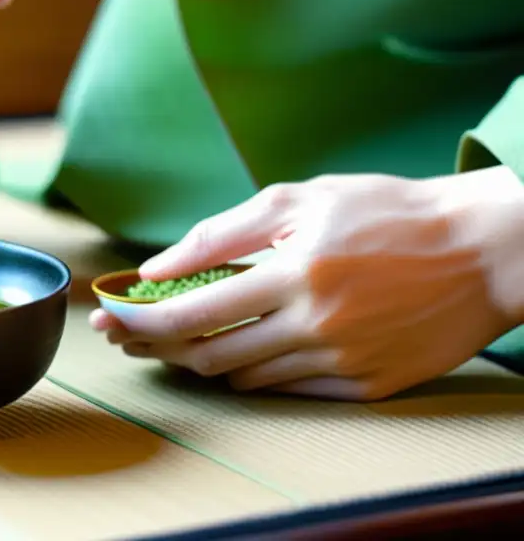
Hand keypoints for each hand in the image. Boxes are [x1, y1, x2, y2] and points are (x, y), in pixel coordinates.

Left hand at [91, 168, 523, 400]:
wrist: (482, 249)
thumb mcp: (301, 199)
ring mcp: (343, 362)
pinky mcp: (367, 386)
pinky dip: (255, 373)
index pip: (193, 314)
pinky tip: (241, 350)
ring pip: (245, 377)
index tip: (108, 320)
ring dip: (203, 360)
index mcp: (295, 273)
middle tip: (129, 336)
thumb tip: (156, 268)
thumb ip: (222, 234)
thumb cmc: (386, 212)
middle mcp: (315, 325)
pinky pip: (289, 391)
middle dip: (157, 348)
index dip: (141, 322)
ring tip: (180, 339)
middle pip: (209, 356)